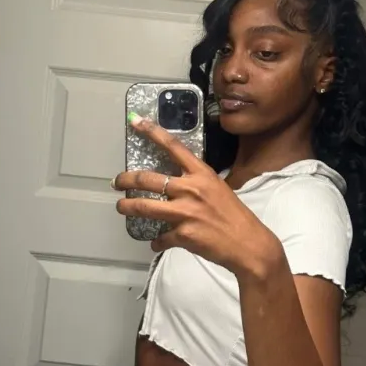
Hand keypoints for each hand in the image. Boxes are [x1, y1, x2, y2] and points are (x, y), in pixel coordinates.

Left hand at [113, 113, 282, 278]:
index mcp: (201, 174)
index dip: (152, 132)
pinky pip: (161, 237)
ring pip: (144, 207)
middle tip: (117, 181)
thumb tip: (177, 184)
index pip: (173, 146)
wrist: (248, 244)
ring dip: (127, 207)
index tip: (135, 121)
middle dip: (126, 179)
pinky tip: (156, 243)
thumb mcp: (217, 188)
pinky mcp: (183, 234)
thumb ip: (196, 183)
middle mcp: (191, 189)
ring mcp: (185, 212)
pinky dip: (156, 241)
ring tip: (121, 206)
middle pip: (148, 179)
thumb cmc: (234, 215)